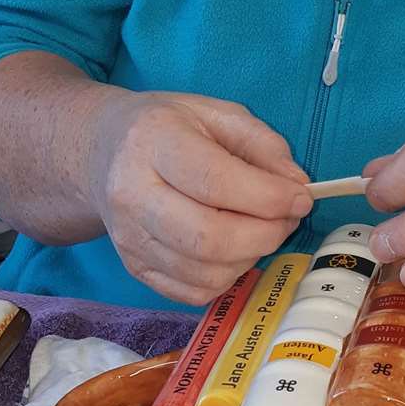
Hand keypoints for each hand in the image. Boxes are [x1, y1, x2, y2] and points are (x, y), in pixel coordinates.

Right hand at [87, 90, 311, 304]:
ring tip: (260, 231)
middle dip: (265, 235)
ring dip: (250, 257)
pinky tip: (233, 249)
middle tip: (286, 219)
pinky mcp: (134, 267)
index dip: (269, 197)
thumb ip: (263, 144)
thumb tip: (297, 186)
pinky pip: (194, 292)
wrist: (103, 151)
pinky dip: (228, 277)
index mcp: (152, 142)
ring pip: (206, 272)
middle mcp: (132, 193)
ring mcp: (128, 237)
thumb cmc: (168, 128)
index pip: (216, 182)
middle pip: (209, 238)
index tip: (301, 198)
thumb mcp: (216, 113)